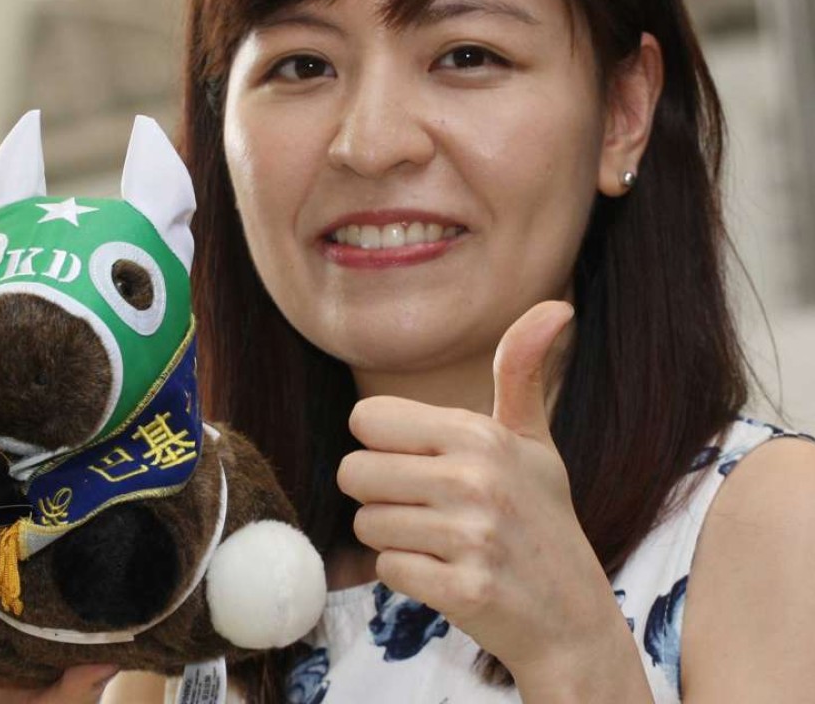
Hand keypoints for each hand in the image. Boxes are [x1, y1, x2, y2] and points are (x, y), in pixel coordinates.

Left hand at [337, 301, 623, 673]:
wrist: (574, 619)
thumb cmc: (544, 522)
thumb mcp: (536, 443)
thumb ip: (521, 374)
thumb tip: (554, 307)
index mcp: (481, 435)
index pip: (366, 419)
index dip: (383, 445)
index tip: (421, 464)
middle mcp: (475, 479)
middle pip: (353, 472)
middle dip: (379, 495)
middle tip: (427, 510)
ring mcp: (471, 537)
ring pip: (366, 524)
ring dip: (394, 538)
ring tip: (443, 543)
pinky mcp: (462, 589)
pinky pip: (386, 569)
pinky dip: (409, 576)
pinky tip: (449, 574)